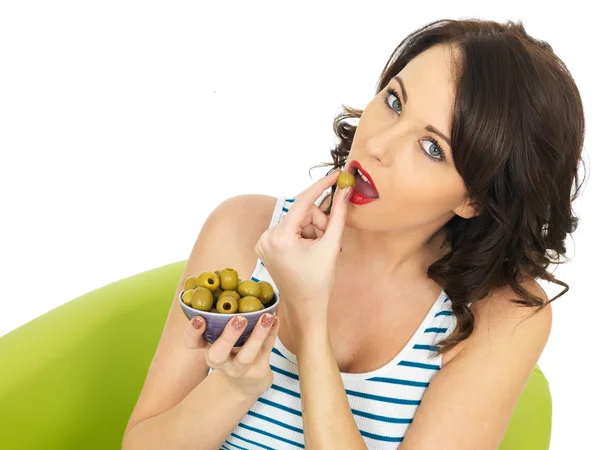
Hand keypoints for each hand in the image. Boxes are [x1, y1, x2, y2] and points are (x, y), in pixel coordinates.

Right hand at [182, 313, 279, 396]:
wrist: (248, 381)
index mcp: (207, 347)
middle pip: (218, 354)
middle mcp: (220, 360)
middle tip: (238, 319)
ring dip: (257, 335)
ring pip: (246, 356)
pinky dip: (272, 333)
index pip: (192, 342)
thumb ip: (222, 312)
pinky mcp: (257, 371)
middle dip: (228, 336)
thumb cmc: (232, 346)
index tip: (198, 318)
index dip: (192, 332)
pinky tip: (276, 318)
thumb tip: (224, 275)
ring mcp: (239, 369)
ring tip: (266, 316)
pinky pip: (266, 351)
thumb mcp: (222, 333)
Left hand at [254, 170, 353, 333]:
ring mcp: (263, 242)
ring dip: (312, 231)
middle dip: (319, 224)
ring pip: (297, 221)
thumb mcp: (331, 245)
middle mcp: (266, 237)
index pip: (303, 201)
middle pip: (302, 213)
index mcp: (280, 237)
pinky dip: (302, 236)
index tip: (337, 176)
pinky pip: (289, 229)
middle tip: (330, 241)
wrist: (305, 307)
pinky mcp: (265, 246)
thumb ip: (339, 215)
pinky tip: (307, 252)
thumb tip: (345, 190)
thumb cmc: (319, 281)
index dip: (322, 186)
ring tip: (318, 251)